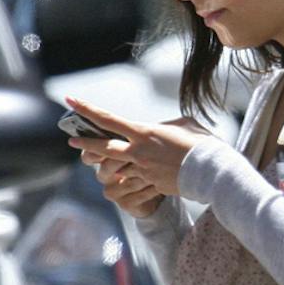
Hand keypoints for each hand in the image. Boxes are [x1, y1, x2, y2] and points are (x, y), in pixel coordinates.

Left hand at [65, 97, 208, 214]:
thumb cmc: (201, 142)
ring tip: (98, 161)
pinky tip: (126, 176)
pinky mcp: (152, 184)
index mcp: (144, 133)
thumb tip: (155, 131)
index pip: (107, 119)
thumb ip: (162, 127)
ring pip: (115, 168)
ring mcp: (143, 170)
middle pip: (102, 149)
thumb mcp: (181, 124)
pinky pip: (134, 180)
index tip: (71, 100)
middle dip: (85, 144)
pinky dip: (130, 177)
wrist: (212, 171)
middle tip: (72, 141)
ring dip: (107, 164)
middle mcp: (138, 152)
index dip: (86, 109)